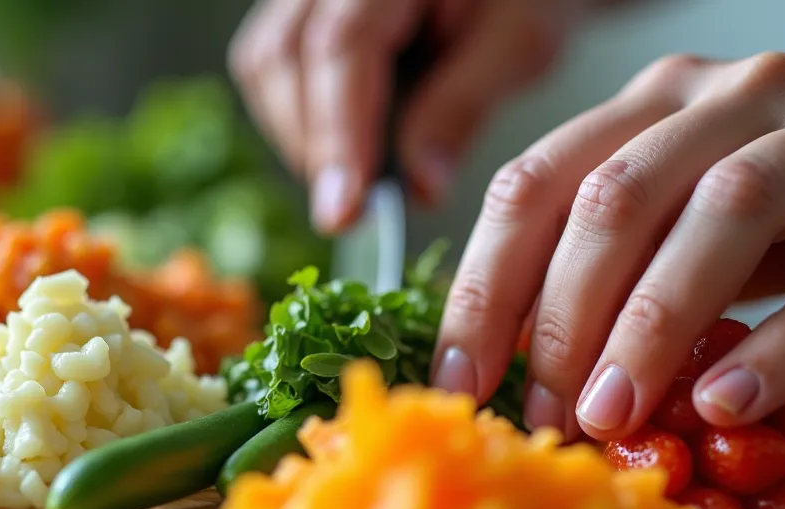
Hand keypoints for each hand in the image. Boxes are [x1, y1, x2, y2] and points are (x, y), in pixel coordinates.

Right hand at [228, 0, 579, 232]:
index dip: (339, 133)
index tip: (347, 207)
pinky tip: (340, 148)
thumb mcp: (519, 43)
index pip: (340, 47)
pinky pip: (272, 61)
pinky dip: (297, 115)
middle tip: (350, 212)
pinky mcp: (304, 8)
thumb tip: (419, 186)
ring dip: (298, 134)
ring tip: (350, 181)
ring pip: (266, 62)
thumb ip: (463, 107)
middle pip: (283, 56)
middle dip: (313, 144)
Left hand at [434, 51, 784, 439]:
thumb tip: (507, 360)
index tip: (459, 381)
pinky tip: (727, 404)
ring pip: (726, 213)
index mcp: (650, 104)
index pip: (535, 183)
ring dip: (654, 327)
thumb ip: (603, 264)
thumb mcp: (676, 219)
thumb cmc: (783, 205)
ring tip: (614, 416)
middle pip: (617, 197)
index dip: (485, 287)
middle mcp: (732, 97)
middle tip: (548, 416)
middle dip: (564, 318)